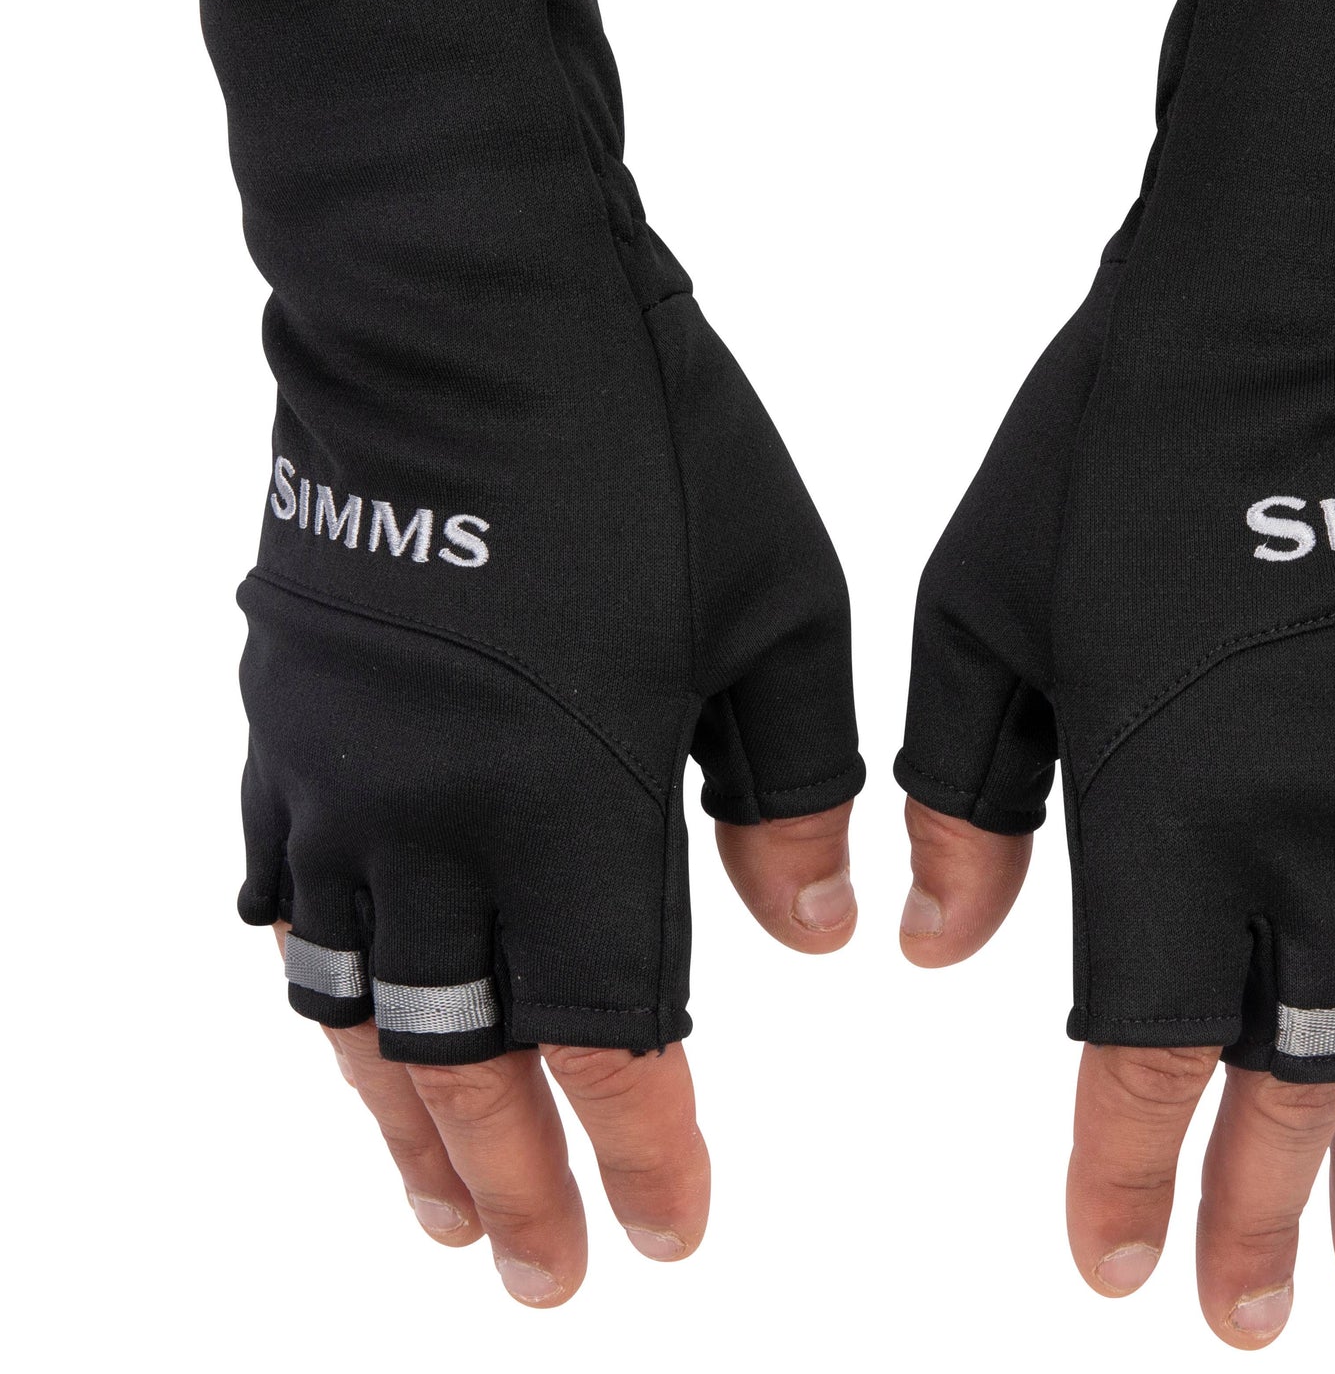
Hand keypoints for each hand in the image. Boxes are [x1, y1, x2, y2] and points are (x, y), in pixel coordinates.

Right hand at [202, 0, 866, 1305]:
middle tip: (538, 1278)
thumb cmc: (646, 436)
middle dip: (507, 1180)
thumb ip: (791, 785)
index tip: (668, 1235)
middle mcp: (435, 808)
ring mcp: (341, 763)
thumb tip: (815, 938)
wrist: (466, 298)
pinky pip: (280, 884)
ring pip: (349, 999)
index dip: (641, 1148)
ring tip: (435, 1205)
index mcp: (571, 793)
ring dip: (394, 1121)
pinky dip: (313, 974)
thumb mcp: (775, 604)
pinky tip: (333, 1010)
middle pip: (462, 1052)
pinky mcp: (291, 706)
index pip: (610, 1028)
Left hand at [891, 0, 1334, 1342]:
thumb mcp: (986, 608)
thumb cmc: (1121, 442)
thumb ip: (967, 792)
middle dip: (1267, 1203)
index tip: (1117, 1266)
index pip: (1151, 1041)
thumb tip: (940, 947)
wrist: (1307, 304)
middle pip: (1300, 1067)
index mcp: (1178, 804)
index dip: (1134, 1168)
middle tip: (1251, 1314)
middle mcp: (1322, 823)